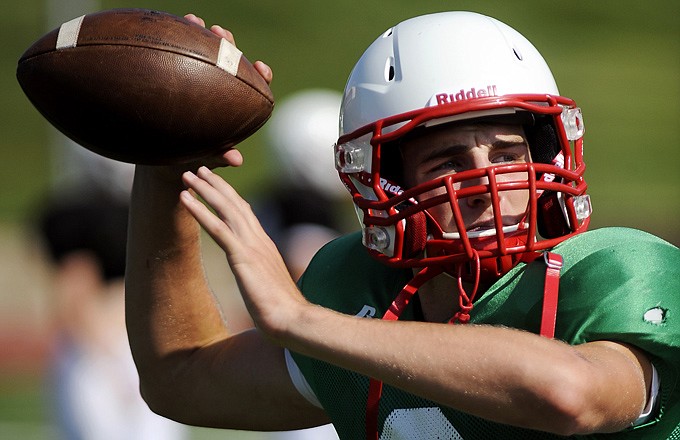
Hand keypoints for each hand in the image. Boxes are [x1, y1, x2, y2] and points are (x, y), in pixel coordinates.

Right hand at [140, 14, 273, 179]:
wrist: (164, 160)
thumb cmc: (192, 160)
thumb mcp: (206, 159)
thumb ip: (220, 156)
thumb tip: (236, 160)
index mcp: (234, 106)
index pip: (254, 87)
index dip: (261, 76)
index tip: (261, 67)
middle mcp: (218, 88)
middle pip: (230, 62)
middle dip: (229, 45)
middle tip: (222, 34)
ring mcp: (196, 80)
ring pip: (204, 52)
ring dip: (202, 34)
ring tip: (195, 20)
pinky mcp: (175, 76)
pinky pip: (177, 54)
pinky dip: (177, 38)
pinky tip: (175, 24)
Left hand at [180, 166, 306, 337]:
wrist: (293, 319)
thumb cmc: (283, 311)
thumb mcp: (268, 286)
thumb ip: (260, 275)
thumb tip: (256, 278)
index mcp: (264, 246)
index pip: (246, 213)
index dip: (230, 197)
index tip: (218, 185)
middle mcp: (259, 240)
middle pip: (235, 204)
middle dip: (216, 185)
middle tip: (200, 169)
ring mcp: (251, 246)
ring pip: (225, 209)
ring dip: (205, 190)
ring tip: (188, 176)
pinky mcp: (243, 257)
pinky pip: (217, 228)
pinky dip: (199, 211)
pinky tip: (184, 199)